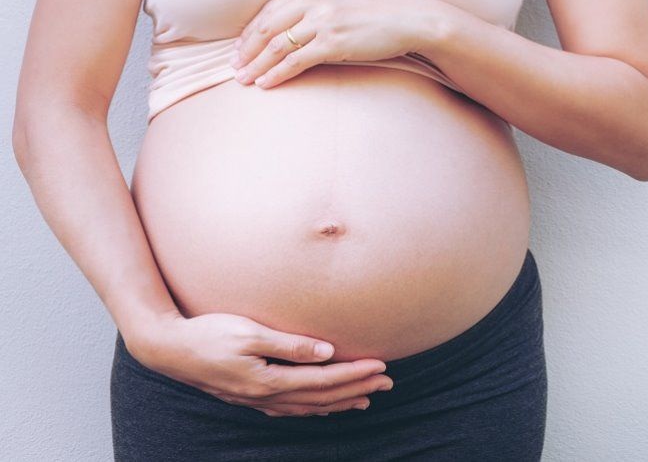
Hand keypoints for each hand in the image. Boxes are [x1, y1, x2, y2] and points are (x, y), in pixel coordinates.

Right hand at [125, 311, 394, 416]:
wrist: (168, 348)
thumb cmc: (207, 333)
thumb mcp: (249, 332)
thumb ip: (288, 344)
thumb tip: (327, 352)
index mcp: (268, 380)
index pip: (324, 380)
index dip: (355, 374)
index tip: (382, 366)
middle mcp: (266, 396)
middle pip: (322, 397)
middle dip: (357, 389)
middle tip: (388, 382)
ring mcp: (257, 400)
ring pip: (309, 406)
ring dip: (340, 401)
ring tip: (367, 398)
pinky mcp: (250, 396)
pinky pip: (292, 408)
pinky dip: (315, 408)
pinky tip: (326, 406)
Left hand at [230, 0, 445, 88]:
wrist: (411, 19)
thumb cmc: (378, 11)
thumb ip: (314, 2)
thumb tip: (287, 26)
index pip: (271, 8)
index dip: (251, 30)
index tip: (240, 47)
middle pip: (268, 26)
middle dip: (247, 49)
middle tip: (234, 66)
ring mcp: (324, 18)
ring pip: (277, 45)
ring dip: (257, 64)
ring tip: (244, 79)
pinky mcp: (333, 41)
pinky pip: (295, 60)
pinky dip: (277, 73)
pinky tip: (266, 83)